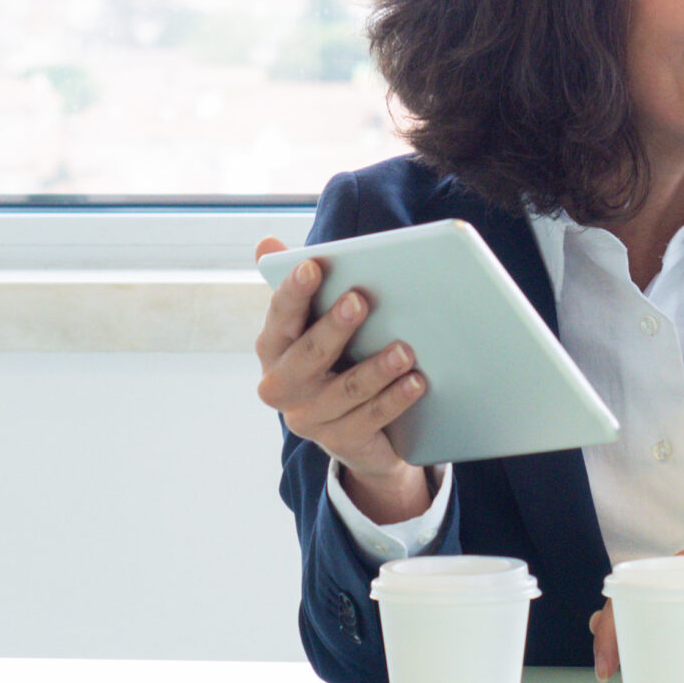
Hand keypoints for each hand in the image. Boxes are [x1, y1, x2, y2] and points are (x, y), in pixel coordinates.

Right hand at [253, 238, 429, 523]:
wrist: (354, 431)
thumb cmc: (334, 360)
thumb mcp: (317, 324)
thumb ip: (302, 287)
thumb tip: (267, 241)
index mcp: (273, 349)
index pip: (280, 316)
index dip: (295, 291)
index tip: (313, 265)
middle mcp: (281, 385)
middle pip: (309, 354)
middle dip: (334, 326)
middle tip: (361, 300)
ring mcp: (309, 418)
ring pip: (346, 389)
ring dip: (376, 368)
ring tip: (405, 349)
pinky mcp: (340, 441)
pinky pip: (371, 418)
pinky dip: (395, 399)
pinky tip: (416, 381)